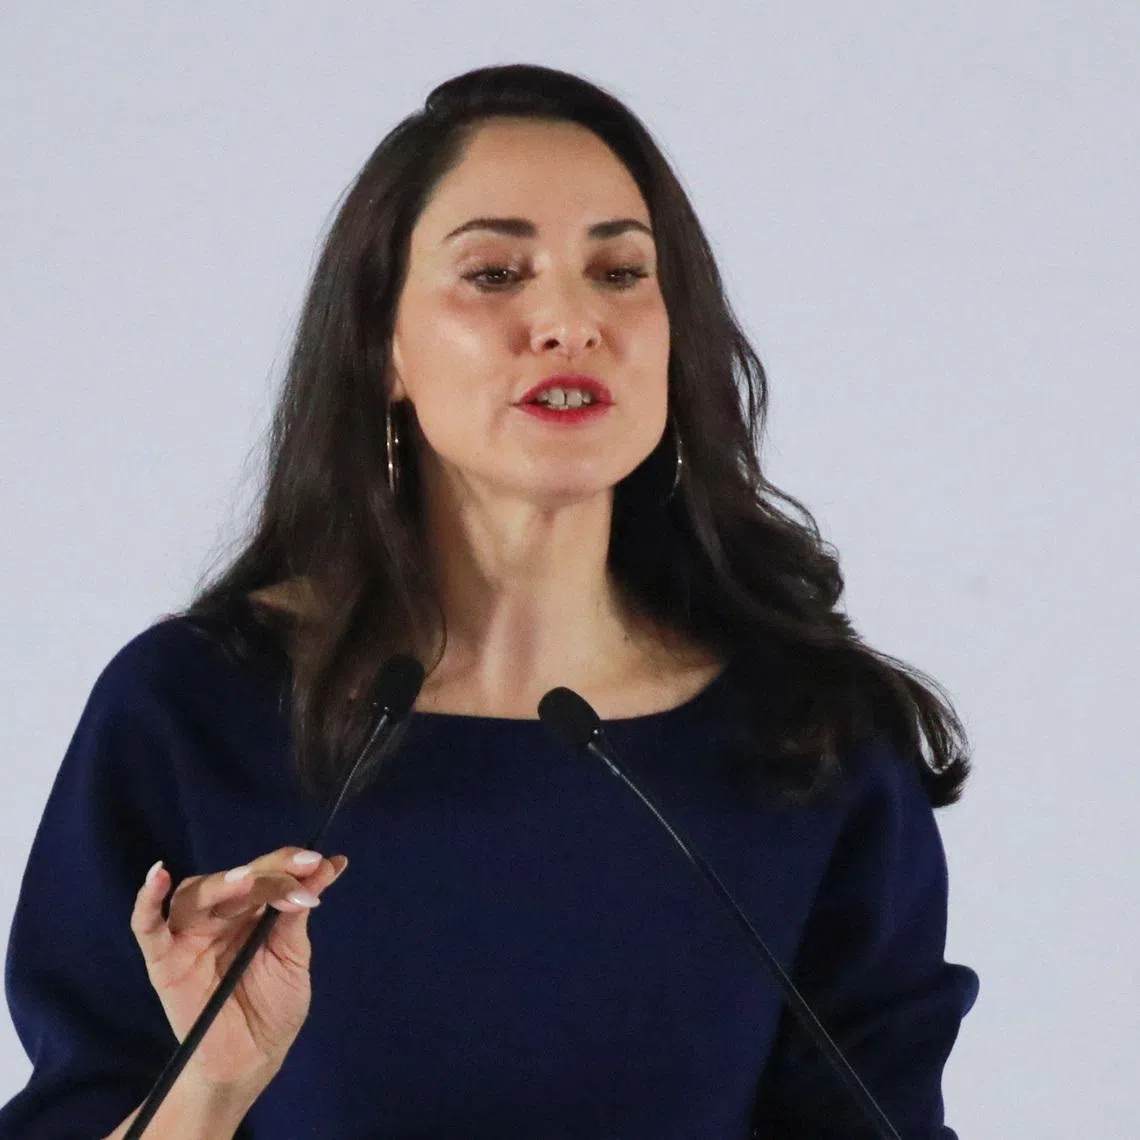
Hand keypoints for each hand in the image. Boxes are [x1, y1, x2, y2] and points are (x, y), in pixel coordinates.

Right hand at [130, 847, 347, 1091]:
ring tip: (247, 879)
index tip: (321, 863)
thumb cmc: (272, 1007)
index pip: (268, 874)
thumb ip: (298, 914)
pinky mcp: (164, 962)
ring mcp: (190, 935)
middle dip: (270, 872)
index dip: (291, 865)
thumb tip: (327, 866)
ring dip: (222, 883)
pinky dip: (146, 902)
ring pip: (196, 894)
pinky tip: (156, 876)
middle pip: (236, 879)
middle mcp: (220, 915)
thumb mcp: (293, 957)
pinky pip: (147, 928)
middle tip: (300, 870)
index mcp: (252, 909)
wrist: (250, 1061)